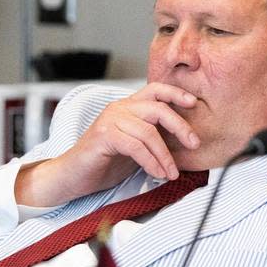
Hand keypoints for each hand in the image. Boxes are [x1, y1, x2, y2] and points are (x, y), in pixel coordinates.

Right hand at [15, 83, 199, 206]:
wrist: (72, 176)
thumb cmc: (103, 163)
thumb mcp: (134, 147)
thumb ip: (152, 138)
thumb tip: (183, 141)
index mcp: (127, 107)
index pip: (155, 90)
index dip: (176, 93)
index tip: (194, 103)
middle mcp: (119, 108)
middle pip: (157, 108)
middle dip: (180, 126)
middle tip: (194, 144)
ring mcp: (110, 120)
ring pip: (149, 131)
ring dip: (165, 155)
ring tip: (172, 173)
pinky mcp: (103, 136)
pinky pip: (135, 146)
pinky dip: (150, 162)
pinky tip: (157, 174)